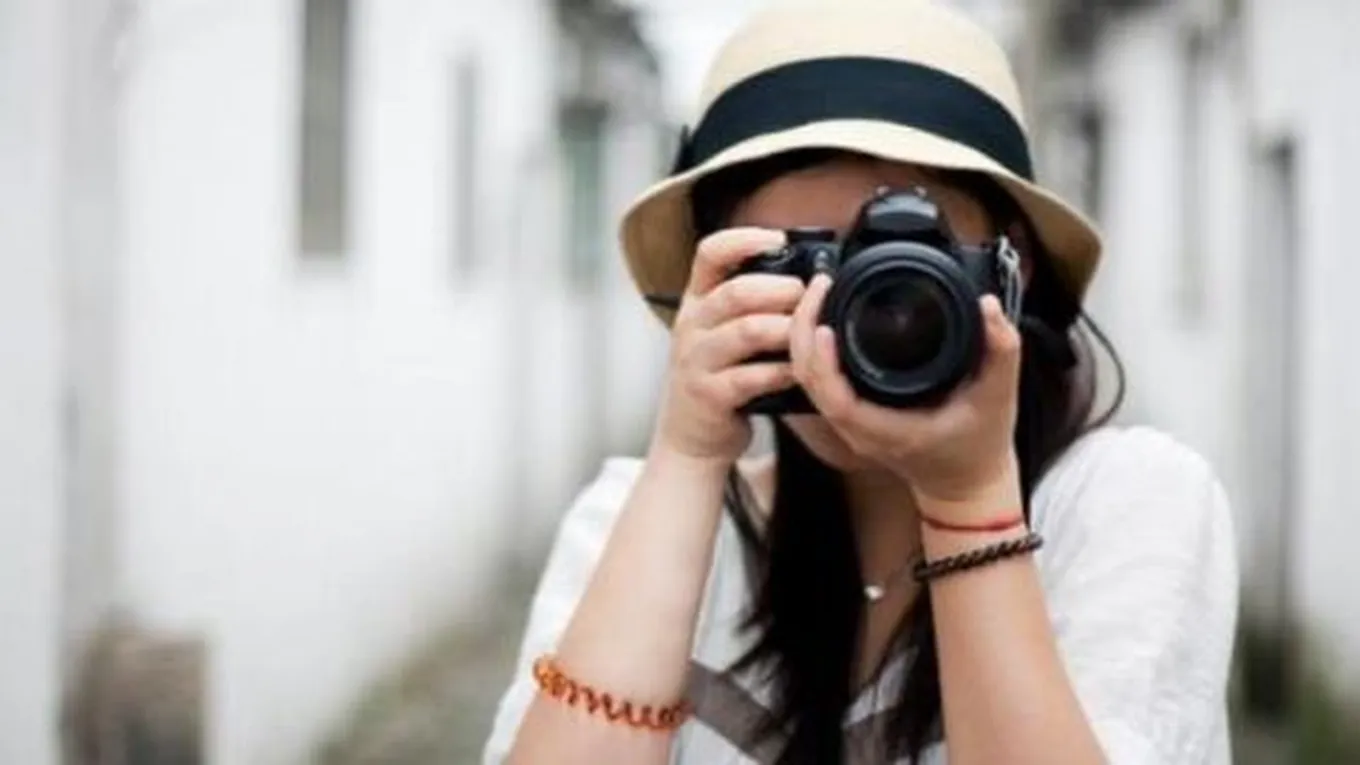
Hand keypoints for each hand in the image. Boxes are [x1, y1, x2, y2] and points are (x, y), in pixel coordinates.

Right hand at [651, 228, 805, 464]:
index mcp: (697, 301)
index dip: (745, 239)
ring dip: (787, 329)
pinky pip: (752, 377)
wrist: (689, 437)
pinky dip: (782, 372)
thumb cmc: (718, 376)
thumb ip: (752, 306)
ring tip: (809, 334)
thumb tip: (809, 280)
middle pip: (737, 291)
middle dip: (781, 289)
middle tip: (809, 296)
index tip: (779, 239)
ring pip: (748, 331)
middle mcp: (691, 325)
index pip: (710, 253)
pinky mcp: (709, 394)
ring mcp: (696, 360)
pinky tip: (799, 373)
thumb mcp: (722, 332)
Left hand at [788, 274, 1023, 509]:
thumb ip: (1001, 351)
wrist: (967, 483)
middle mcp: (859, 430)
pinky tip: (824, 319)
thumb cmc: (980, 445)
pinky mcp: (849, 415)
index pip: (837, 399)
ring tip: (819, 294)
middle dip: (804, 332)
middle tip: (820, 286)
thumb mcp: (998, 396)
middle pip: (809, 381)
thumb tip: (989, 306)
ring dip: (804, 337)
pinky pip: (818, 381)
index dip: (823, 363)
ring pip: (808, 380)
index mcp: (887, 431)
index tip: (825, 326)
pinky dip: (813, 349)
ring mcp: (849, 425)